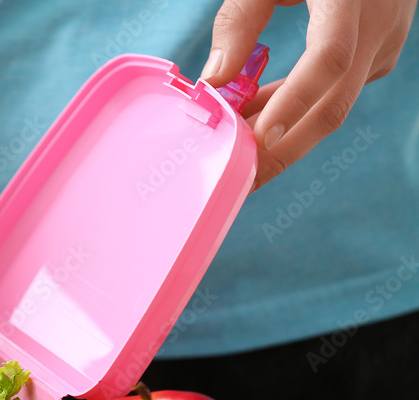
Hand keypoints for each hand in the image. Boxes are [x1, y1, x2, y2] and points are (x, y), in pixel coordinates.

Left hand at [201, 0, 415, 188]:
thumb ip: (240, 18)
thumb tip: (214, 79)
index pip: (329, 59)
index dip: (295, 102)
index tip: (260, 138)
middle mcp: (377, 26)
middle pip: (333, 105)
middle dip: (283, 150)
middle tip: (239, 182)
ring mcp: (384, 45)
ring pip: (331, 105)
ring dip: (284, 131)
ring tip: (234, 150)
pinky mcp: (378, 54)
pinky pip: (334, 93)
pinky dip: (296, 110)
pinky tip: (256, 117)